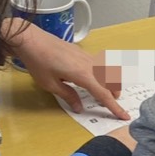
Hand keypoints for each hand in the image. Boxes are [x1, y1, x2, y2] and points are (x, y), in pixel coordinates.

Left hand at [3, 19, 129, 119]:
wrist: (30, 39)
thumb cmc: (38, 63)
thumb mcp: (51, 85)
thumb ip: (68, 96)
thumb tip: (80, 108)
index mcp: (83, 75)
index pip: (103, 94)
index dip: (114, 107)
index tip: (124, 116)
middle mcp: (89, 64)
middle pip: (110, 81)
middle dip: (114, 93)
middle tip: (113, 103)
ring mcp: (86, 56)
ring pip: (107, 70)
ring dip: (110, 82)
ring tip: (107, 91)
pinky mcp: (81, 51)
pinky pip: (99, 63)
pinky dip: (103, 73)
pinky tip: (95, 76)